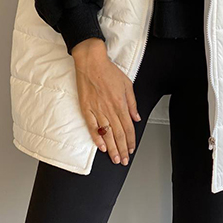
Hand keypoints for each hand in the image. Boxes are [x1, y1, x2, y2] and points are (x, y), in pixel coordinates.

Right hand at [72, 38, 141, 165]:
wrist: (91, 62)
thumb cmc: (109, 71)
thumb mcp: (127, 84)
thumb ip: (132, 103)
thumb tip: (136, 117)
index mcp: (121, 104)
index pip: (128, 127)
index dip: (130, 141)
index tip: (131, 149)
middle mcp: (110, 109)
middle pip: (118, 134)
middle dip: (122, 149)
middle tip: (123, 160)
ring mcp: (97, 110)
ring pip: (106, 134)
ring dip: (111, 148)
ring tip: (114, 159)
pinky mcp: (86, 108)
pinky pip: (91, 127)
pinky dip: (96, 138)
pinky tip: (100, 147)